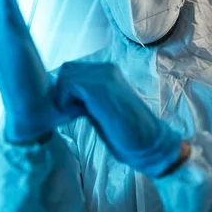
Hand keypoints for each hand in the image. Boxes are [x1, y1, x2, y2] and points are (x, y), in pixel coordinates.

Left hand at [56, 61, 186, 176]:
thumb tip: (64, 96)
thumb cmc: (126, 131)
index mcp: (109, 73)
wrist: (149, 142)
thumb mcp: (103, 108)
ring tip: (75, 114)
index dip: (66, 90)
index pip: (74, 69)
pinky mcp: (101, 88)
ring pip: (66, 75)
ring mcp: (105, 76)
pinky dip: (66, 101)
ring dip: (63, 96)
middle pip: (67, 69)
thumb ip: (88, 97)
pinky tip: (78, 115)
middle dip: (62, 91)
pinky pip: (69, 84)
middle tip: (72, 112)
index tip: (72, 109)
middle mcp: (107, 69)